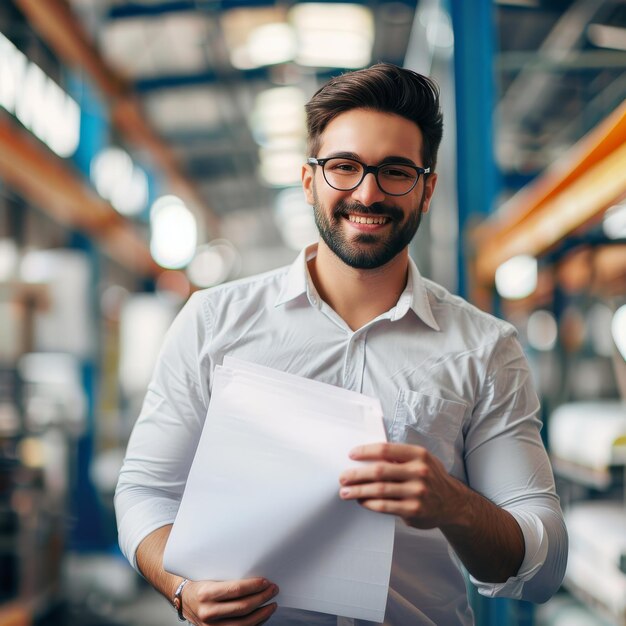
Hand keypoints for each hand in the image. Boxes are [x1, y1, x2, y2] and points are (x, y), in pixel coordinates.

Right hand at [182, 577, 278, 625]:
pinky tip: (262, 616)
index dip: (253, 586)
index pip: (235, 590)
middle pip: (242, 608)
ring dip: (262, 614)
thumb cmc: (200, 585)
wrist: (184, 600)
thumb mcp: (210, 577)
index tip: (266, 581)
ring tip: (272, 604)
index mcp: (206, 593)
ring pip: (243, 624)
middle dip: (261, 598)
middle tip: (273, 590)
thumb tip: (255, 575)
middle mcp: (208, 612)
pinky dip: (254, 624)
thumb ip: (229, 579)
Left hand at [338, 442, 466, 529]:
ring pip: (379, 490)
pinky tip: (361, 502)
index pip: (385, 450)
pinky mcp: (413, 510)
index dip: (365, 451)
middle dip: (357, 474)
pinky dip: (370, 504)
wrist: (453, 503)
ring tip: (345, 492)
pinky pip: (385, 506)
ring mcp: (417, 492)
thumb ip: (400, 457)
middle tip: (343, 477)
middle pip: (379, 471)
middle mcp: (419, 472)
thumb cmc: (431, 478)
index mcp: (418, 455)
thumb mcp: (422, 460)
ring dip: (358, 491)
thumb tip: (367, 456)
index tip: (351, 455)